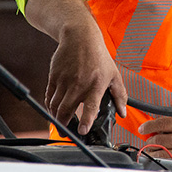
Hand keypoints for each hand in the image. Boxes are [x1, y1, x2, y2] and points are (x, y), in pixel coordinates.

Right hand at [46, 19, 127, 133]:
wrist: (80, 37)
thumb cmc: (98, 56)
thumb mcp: (114, 74)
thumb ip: (119, 95)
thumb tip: (123, 112)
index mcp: (96, 85)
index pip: (90, 107)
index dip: (85, 120)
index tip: (82, 131)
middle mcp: (79, 84)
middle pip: (66, 110)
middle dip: (64, 126)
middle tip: (66, 134)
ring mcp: (64, 80)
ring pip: (55, 106)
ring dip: (56, 118)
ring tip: (60, 124)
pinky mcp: (54, 76)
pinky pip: (49, 96)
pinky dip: (50, 106)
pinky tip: (54, 110)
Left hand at [138, 117, 171, 165]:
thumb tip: (166, 129)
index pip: (163, 122)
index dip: (149, 126)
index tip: (144, 128)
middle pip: (159, 138)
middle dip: (151, 139)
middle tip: (149, 139)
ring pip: (161, 151)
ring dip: (155, 150)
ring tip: (154, 149)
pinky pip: (170, 162)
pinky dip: (164, 159)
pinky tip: (164, 158)